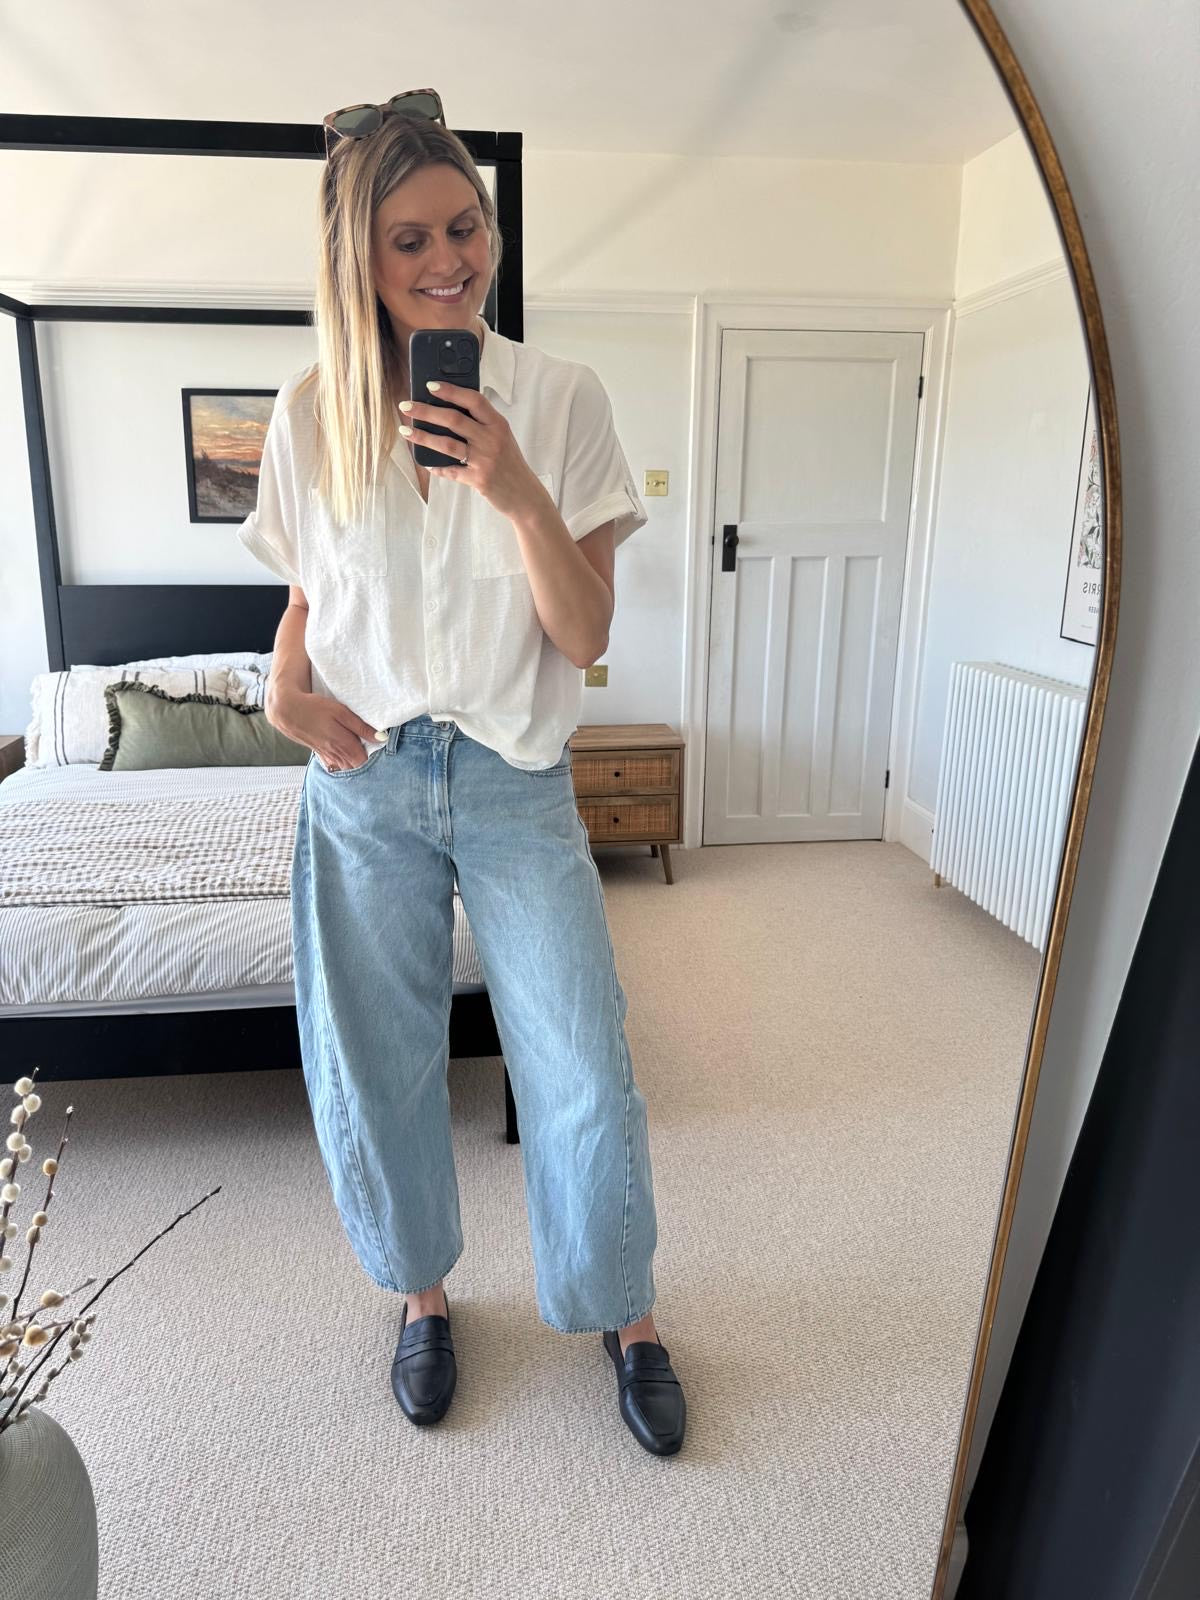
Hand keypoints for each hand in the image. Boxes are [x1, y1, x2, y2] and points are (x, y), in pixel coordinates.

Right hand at [265, 684, 385, 771]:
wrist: (288, 711)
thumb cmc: (315, 708)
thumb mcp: (341, 712)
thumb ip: (361, 727)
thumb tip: (381, 738)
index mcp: (343, 745)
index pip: (366, 761)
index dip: (374, 754)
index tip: (376, 743)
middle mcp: (336, 755)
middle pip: (357, 766)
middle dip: (366, 759)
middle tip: (369, 745)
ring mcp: (328, 757)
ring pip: (347, 766)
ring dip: (355, 760)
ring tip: (358, 745)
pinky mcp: (321, 755)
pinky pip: (337, 764)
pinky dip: (344, 760)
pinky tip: (345, 749)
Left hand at [398, 383, 552, 522]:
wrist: (525, 496)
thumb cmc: (510, 464)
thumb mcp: (502, 438)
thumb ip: (483, 424)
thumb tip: (450, 411)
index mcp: (498, 424)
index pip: (473, 400)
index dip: (451, 391)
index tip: (430, 385)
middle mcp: (492, 440)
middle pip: (454, 420)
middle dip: (426, 411)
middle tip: (406, 406)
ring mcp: (484, 460)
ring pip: (447, 444)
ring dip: (423, 437)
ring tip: (406, 431)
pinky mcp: (478, 479)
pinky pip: (451, 471)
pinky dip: (437, 467)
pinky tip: (426, 463)